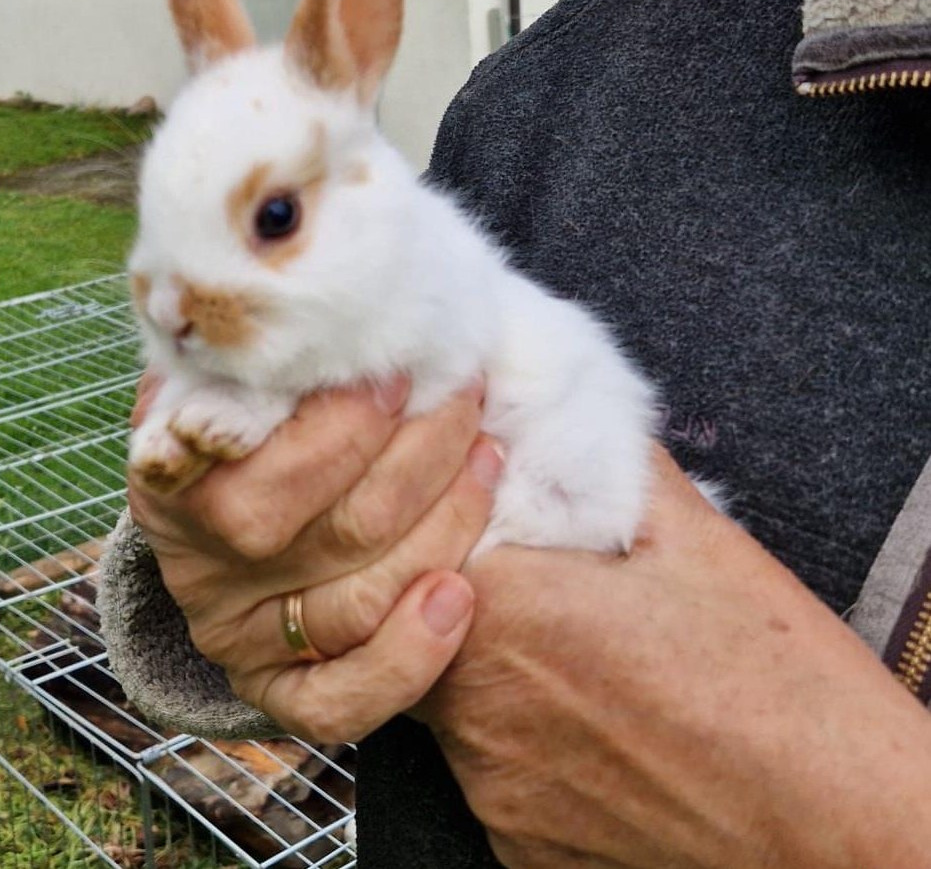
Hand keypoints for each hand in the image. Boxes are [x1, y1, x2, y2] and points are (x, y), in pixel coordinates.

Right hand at [127, 375, 502, 741]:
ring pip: (359, 599)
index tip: (401, 374)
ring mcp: (240, 638)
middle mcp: (202, 570)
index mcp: (173, 482)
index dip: (343, 427)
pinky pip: (342, 701)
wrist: (226, 516)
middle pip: (334, 527)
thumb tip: (311, 308)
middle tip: (463, 393)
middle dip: (422, 454)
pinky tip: (459, 591)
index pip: (258, 466)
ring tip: (486, 454)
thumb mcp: (229, 380)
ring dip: (446, 522)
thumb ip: (256, 358)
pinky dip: (412, 652)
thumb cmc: (248, 430)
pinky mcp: (279, 693)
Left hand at [417, 447, 930, 868]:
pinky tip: (589, 722)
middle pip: (417, 619)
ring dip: (489, 665)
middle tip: (530, 580)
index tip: (482, 508)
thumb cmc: (772, 680)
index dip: (442, 516)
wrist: (835, 833)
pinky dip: (521, 736)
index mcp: (498, 606)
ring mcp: (489, 782)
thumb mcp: (692, 536)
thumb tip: (563, 422)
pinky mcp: (514, 840)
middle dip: (459, 588)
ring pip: (450, 696)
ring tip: (572, 652)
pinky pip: (492, 767)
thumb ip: (603, 465)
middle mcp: (470, 702)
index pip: (414, 541)